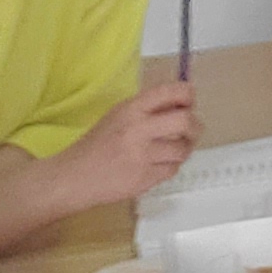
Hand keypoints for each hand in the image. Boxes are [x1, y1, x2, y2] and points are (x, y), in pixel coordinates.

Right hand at [68, 79, 201, 203]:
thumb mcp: (119, 114)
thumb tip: (182, 103)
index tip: (189, 101)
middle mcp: (139, 130)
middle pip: (185, 121)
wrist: (76, 175)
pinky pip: (173, 170)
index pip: (170, 92)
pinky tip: (158, 164)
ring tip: (173, 149)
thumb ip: (148, 108)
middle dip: (195, 125)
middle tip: (191, 129)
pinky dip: (170, 166)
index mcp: (132, 109)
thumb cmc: (98, 143)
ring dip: (183, 149)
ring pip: (182, 149)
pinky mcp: (145, 179)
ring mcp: (143, 156)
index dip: (188, 94)